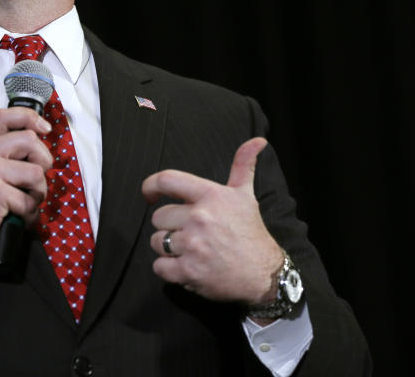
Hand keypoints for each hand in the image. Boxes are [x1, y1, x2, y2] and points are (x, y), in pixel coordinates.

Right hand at [0, 107, 53, 269]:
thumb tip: (33, 147)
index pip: (6, 117)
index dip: (30, 117)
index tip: (44, 128)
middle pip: (30, 141)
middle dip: (43, 160)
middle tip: (36, 178)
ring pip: (36, 173)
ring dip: (39, 192)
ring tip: (27, 201)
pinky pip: (29, 201)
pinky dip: (30, 213)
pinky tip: (21, 217)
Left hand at [141, 137, 283, 304]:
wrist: (264, 275)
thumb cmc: (251, 233)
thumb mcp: (246, 196)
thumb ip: (243, 166)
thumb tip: (258, 140)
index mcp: (211, 196)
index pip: (166, 180)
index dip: (150, 186)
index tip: (150, 195)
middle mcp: (200, 218)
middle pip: (158, 217)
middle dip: (169, 226)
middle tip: (190, 233)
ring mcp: (193, 245)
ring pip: (157, 242)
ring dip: (168, 248)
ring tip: (191, 250)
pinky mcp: (189, 271)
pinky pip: (159, 266)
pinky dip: (169, 270)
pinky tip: (187, 266)